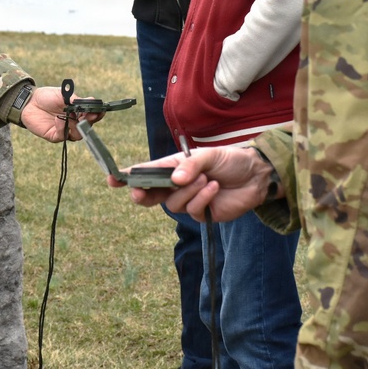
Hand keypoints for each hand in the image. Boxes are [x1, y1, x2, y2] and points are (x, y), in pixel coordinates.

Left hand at [20, 86, 103, 142]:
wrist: (29, 101)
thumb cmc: (47, 97)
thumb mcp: (64, 95)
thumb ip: (77, 100)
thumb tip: (91, 102)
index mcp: (79, 112)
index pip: (93, 115)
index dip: (98, 114)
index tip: (100, 110)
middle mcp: (74, 123)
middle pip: (87, 127)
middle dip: (90, 121)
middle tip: (89, 115)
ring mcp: (65, 130)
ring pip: (77, 135)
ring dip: (77, 126)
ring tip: (71, 116)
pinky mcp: (54, 136)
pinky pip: (63, 135)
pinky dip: (63, 127)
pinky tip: (59, 118)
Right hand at [109, 146, 276, 222]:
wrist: (255, 176)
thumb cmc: (230, 160)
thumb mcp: (210, 155)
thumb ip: (191, 165)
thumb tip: (175, 180)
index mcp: (173, 167)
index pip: (146, 172)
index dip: (127, 176)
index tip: (112, 178)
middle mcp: (176, 184)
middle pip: (149, 195)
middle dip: (141, 194)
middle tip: (139, 192)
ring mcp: (187, 200)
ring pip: (173, 203)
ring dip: (189, 191)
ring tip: (207, 178)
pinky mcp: (201, 213)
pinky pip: (192, 210)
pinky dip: (202, 198)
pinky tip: (214, 188)